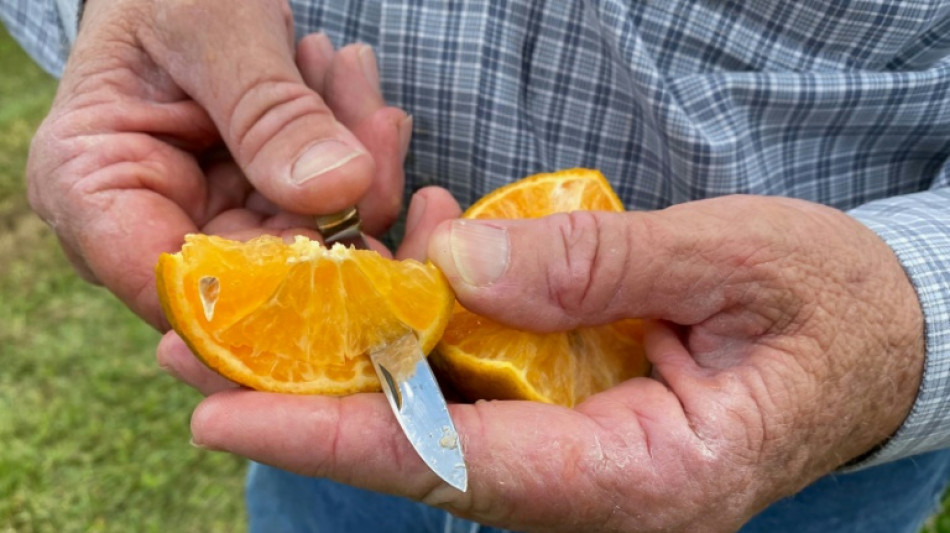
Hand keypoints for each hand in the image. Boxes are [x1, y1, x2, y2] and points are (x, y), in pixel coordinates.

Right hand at [27, 0, 408, 328]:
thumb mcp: (212, 27)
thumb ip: (267, 110)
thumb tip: (337, 192)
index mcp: (92, 185)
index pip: (174, 289)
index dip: (267, 299)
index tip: (354, 255)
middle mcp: (149, 221)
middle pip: (261, 272)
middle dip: (340, 208)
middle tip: (380, 126)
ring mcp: (209, 217)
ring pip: (306, 241)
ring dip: (356, 167)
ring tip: (351, 74)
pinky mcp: (257, 202)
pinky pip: (322, 208)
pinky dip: (354, 153)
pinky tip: (353, 87)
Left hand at [169, 193, 924, 531]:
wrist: (879, 336)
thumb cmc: (827, 305)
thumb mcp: (732, 263)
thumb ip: (598, 266)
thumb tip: (458, 266)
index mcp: (649, 477)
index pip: (465, 466)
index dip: (342, 436)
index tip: (227, 412)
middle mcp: (600, 488)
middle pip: (431, 453)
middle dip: (312, 403)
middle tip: (198, 355)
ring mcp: (587, 458)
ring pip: (447, 417)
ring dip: (359, 359)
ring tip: (264, 306)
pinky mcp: (580, 417)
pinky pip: (486, 381)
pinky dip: (433, 326)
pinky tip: (401, 266)